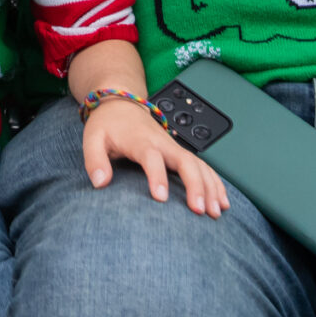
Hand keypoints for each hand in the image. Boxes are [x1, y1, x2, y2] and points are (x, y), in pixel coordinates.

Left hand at [81, 99, 228, 216]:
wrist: (121, 105)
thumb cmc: (107, 125)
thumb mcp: (92, 139)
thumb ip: (94, 161)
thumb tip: (100, 183)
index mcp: (140, 141)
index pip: (151, 157)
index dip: (157, 176)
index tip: (161, 198)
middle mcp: (163, 144)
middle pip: (185, 161)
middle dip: (196, 185)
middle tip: (200, 210)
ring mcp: (174, 148)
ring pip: (199, 165)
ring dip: (210, 187)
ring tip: (216, 212)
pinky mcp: (180, 153)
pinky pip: (203, 167)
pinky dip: (215, 183)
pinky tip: (223, 201)